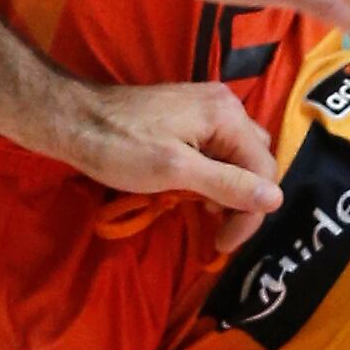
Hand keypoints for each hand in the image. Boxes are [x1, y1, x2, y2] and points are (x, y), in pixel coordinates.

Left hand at [44, 81, 283, 252]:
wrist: (75, 119)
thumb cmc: (121, 147)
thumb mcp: (175, 171)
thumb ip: (227, 184)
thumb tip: (275, 198)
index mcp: (226, 115)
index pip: (263, 171)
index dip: (250, 213)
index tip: (222, 244)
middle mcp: (225, 105)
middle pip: (256, 160)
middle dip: (243, 199)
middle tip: (216, 228)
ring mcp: (207, 107)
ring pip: (238, 155)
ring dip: (229, 188)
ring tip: (203, 210)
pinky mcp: (190, 115)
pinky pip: (218, 148)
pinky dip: (213, 174)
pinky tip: (194, 191)